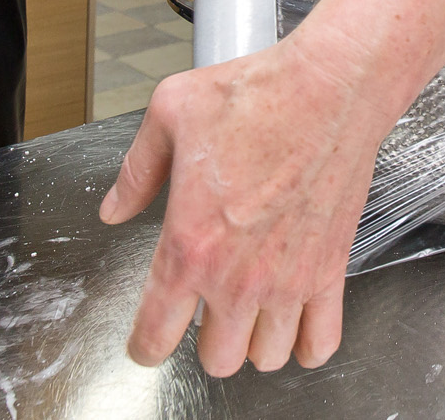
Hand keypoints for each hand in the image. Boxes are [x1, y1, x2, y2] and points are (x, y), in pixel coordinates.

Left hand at [100, 32, 391, 374]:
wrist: (329, 87)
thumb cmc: (258, 95)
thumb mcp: (170, 114)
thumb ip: (136, 171)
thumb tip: (115, 208)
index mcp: (190, 244)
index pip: (155, 335)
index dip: (143, 345)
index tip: (147, 338)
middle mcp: (238, 275)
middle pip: (217, 357)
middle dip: (204, 339)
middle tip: (205, 308)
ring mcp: (288, 279)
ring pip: (266, 357)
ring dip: (255, 340)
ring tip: (250, 311)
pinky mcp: (329, 269)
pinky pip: (321, 341)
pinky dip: (307, 345)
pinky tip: (294, 322)